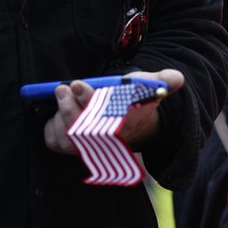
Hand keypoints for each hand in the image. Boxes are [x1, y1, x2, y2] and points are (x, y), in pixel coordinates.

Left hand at [42, 69, 182, 154]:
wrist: (132, 126)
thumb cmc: (136, 100)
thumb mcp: (151, 87)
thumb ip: (163, 81)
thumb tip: (176, 79)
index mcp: (129, 122)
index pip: (107, 117)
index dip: (90, 101)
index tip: (78, 84)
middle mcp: (109, 139)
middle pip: (84, 130)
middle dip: (71, 107)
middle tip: (66, 87)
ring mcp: (90, 147)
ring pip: (69, 138)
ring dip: (61, 115)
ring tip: (61, 93)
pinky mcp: (73, 149)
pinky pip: (55, 143)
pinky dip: (51, 128)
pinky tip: (57, 115)